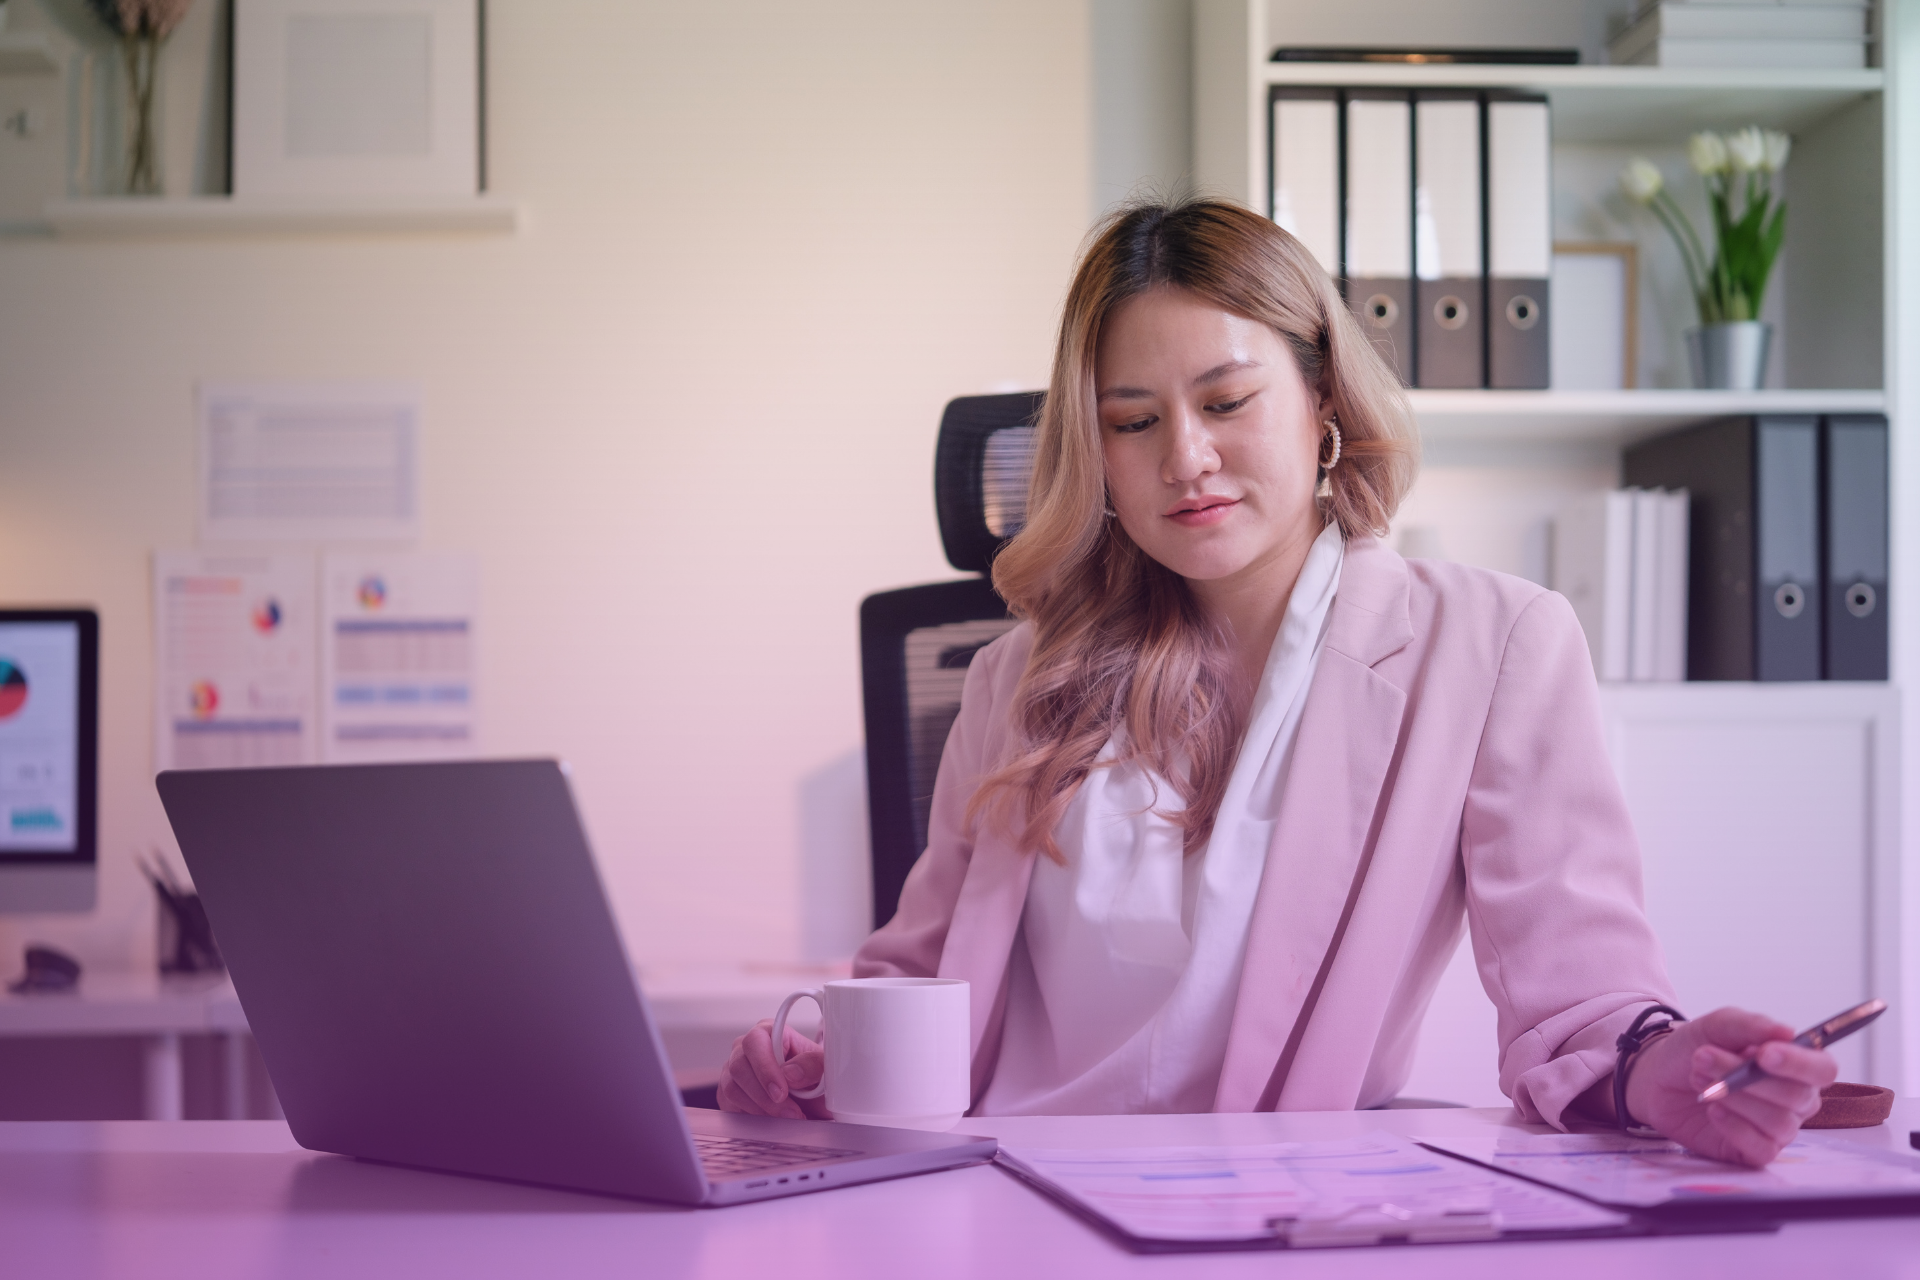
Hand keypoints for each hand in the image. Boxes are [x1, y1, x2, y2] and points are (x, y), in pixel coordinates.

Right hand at [716, 1018, 830, 1120]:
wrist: (811, 1101)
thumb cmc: (814, 1078)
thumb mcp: (824, 1069)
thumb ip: (813, 1065)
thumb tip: (790, 1073)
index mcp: (768, 1032)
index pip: (755, 1042)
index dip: (765, 1068)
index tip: (782, 1092)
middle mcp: (745, 1048)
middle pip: (739, 1067)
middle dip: (764, 1096)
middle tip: (790, 1112)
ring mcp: (733, 1070)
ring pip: (732, 1088)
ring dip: (760, 1108)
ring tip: (786, 1117)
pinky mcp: (728, 1092)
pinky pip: (729, 1104)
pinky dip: (751, 1115)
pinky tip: (771, 1119)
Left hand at [1624, 1006, 1835, 1166]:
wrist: (1658, 1078)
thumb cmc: (1695, 1048)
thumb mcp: (1715, 1026)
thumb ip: (1749, 1026)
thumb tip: (1787, 1032)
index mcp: (1795, 1065)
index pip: (1823, 1069)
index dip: (1799, 1064)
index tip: (1763, 1054)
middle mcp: (1795, 1098)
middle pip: (1797, 1096)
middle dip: (1745, 1076)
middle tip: (1703, 1057)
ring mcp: (1778, 1127)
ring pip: (1778, 1122)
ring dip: (1734, 1097)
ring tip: (1699, 1079)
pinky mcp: (1756, 1150)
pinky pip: (1762, 1147)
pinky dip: (1735, 1127)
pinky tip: (1713, 1110)